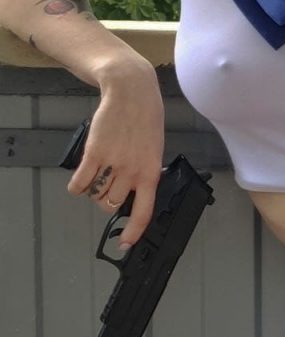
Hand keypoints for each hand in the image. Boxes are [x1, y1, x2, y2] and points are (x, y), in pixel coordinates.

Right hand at [66, 67, 165, 248]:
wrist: (131, 92)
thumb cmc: (146, 118)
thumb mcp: (154, 148)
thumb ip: (145, 171)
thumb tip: (135, 191)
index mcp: (151, 172)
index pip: (144, 210)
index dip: (134, 231)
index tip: (126, 243)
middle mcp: (132, 171)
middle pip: (112, 204)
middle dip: (108, 200)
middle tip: (109, 186)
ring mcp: (112, 163)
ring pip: (96, 195)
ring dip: (94, 191)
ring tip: (98, 176)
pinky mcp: (94, 153)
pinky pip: (80, 183)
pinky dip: (77, 186)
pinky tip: (80, 180)